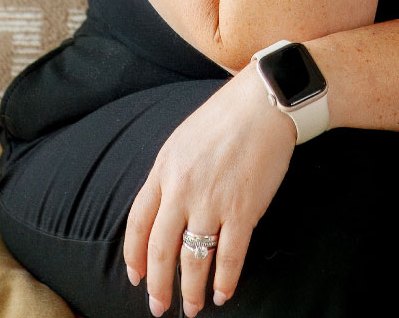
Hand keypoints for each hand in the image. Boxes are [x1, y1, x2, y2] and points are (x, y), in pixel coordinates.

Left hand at [124, 63, 296, 315]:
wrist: (264, 102)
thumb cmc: (226, 116)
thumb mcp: (183, 140)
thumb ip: (170, 174)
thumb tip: (166, 211)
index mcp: (164, 169)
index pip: (138, 222)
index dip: (134, 255)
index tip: (136, 277)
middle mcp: (182, 189)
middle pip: (161, 249)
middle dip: (158, 284)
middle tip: (160, 307)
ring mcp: (212, 201)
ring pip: (194, 259)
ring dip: (191, 290)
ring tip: (192, 307)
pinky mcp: (243, 209)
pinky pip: (230, 256)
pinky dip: (225, 280)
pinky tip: (223, 293)